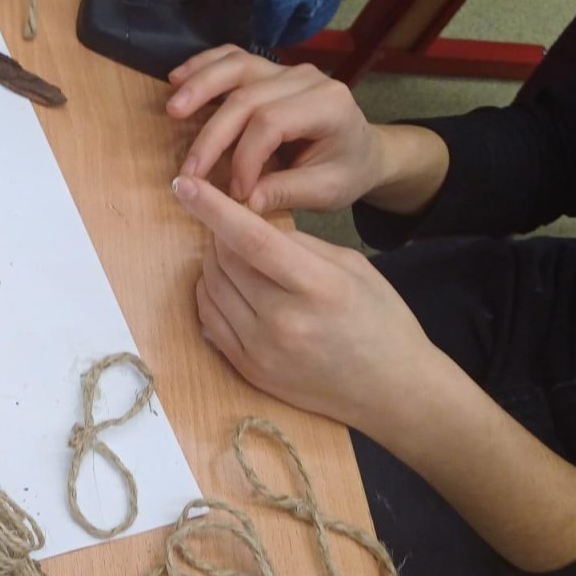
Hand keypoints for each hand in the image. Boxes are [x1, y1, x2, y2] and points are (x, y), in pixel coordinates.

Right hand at [167, 47, 391, 211]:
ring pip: (237, 67)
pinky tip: (178, 78)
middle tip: (190, 171)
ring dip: (200, 86)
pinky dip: (205, 66)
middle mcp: (307, 78)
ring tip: (173, 109)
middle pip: (247, 97)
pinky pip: (234, 59)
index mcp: (328, 104)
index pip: (271, 123)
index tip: (235, 194)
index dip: (245, 158)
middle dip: (213, 136)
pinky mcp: (270, 71)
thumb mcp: (326, 191)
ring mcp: (287, 70)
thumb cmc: (346, 171)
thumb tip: (243, 203)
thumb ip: (286, 193)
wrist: (363, 151)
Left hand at [173, 174, 436, 432]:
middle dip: (217, 233)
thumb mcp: (352, 267)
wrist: (390, 390)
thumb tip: (250, 224)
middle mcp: (284, 321)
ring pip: (212, 289)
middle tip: (226, 223)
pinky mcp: (249, 370)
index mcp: (318, 288)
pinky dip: (210, 294)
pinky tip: (224, 284)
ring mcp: (262, 350)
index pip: (252, 240)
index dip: (213, 208)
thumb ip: (299, 244)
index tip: (185, 185)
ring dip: (212, 262)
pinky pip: (210, 321)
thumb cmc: (379, 320)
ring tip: (228, 252)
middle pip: (225, 261)